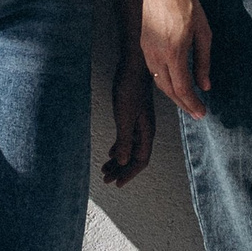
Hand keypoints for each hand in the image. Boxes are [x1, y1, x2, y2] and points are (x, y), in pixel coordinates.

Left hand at [102, 57, 156, 185]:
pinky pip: (127, 138)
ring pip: (130, 148)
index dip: (129, 174)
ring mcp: (139, 123)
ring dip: (118, 160)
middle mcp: (145, 130)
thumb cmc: (130, 89)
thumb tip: (122, 162)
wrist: (133, 66)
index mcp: (146, 132)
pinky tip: (111, 152)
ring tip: (105, 169)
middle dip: (121, 170)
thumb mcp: (125, 116)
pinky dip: (119, 147)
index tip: (116, 183)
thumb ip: (124, 139)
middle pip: (134, 157)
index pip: (140, 160)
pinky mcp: (133, 115)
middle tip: (106, 179)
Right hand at [140, 0, 211, 120]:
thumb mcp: (203, 33)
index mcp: (174, 52)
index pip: (182, 88)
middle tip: (196, 112)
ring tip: (187, 100)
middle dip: (184, 104)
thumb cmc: (186, 3)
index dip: (192, 104)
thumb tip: (205, 85)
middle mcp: (157, 55)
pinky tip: (175, 82)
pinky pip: (154, 71)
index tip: (202, 112)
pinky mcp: (144, 44)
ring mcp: (147, 50)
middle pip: (169, 90)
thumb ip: (203, 61)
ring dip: (174, 94)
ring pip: (160, 82)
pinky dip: (165, 81)